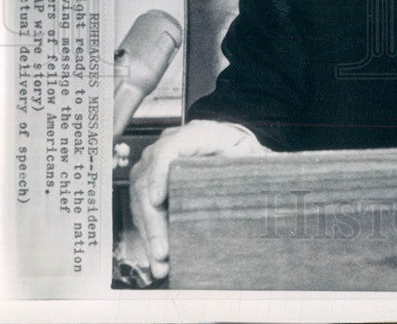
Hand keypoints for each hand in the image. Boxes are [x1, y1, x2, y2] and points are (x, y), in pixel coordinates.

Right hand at [129, 119, 268, 278]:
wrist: (231, 145)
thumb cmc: (239, 147)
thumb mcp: (247, 150)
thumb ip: (246, 159)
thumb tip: (255, 170)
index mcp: (194, 134)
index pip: (168, 150)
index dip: (158, 175)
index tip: (156, 200)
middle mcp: (169, 146)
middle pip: (148, 181)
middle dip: (152, 220)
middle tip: (162, 250)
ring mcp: (157, 164)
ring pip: (141, 199)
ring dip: (149, 233)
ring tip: (161, 262)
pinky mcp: (153, 182)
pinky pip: (144, 208)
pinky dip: (151, 233)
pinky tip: (159, 257)